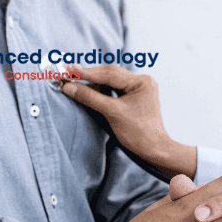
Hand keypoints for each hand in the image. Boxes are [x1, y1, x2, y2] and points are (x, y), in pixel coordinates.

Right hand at [61, 64, 196, 178]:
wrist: (154, 151)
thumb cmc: (139, 134)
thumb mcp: (112, 113)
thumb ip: (90, 98)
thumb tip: (69, 87)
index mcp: (142, 82)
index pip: (109, 73)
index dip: (86, 73)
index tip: (68, 70)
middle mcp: (142, 81)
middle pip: (110, 74)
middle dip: (88, 75)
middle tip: (67, 73)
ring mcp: (139, 89)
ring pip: (111, 81)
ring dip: (93, 81)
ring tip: (73, 80)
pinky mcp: (134, 98)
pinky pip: (114, 89)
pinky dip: (100, 89)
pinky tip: (88, 89)